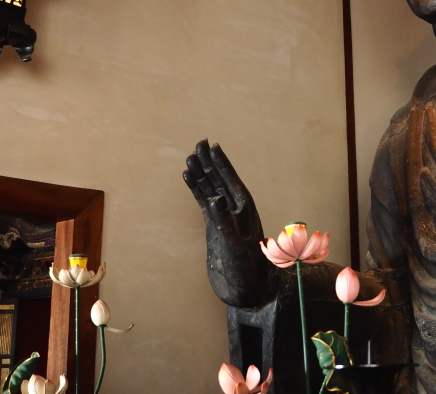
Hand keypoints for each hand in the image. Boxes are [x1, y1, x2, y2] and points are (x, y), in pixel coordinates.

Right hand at [184, 140, 270, 306]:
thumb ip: (224, 222)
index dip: (222, 163)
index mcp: (246, 211)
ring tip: (190, 157)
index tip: (212, 145)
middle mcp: (236, 211)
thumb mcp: (234, 247)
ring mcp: (225, 218)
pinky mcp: (216, 227)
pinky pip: (204, 203)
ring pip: (211, 189)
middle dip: (210, 163)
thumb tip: (215, 198)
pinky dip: (197, 191)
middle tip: (198, 143)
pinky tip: (189, 178)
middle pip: (221, 180)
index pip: (232, 181)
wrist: (245, 291)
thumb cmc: (246, 271)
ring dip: (202, 174)